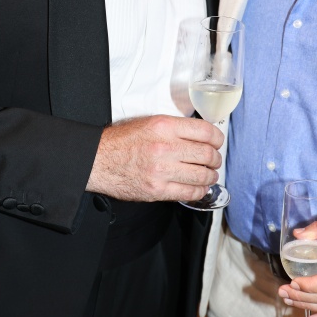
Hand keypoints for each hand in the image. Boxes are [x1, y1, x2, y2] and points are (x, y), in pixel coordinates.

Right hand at [86, 114, 222, 202]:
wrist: (99, 160)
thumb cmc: (122, 142)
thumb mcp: (150, 123)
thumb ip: (176, 129)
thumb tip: (201, 136)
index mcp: (164, 127)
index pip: (206, 132)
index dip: (217, 139)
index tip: (217, 143)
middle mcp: (165, 147)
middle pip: (207, 155)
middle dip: (215, 159)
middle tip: (214, 161)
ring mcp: (162, 171)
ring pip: (202, 175)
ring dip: (210, 176)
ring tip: (208, 175)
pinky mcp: (158, 190)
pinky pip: (189, 193)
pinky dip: (199, 191)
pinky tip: (198, 187)